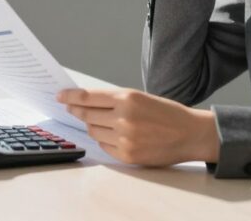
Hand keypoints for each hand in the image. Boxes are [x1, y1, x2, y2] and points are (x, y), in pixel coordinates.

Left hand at [56, 88, 219, 165]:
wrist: (190, 134)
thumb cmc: (166, 113)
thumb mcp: (141, 97)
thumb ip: (114, 99)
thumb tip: (85, 102)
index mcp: (128, 98)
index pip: (88, 97)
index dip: (70, 97)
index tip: (60, 96)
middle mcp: (124, 118)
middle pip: (87, 115)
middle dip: (77, 111)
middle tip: (71, 108)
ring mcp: (125, 139)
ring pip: (93, 131)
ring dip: (92, 126)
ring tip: (100, 122)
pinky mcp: (128, 155)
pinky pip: (104, 146)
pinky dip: (104, 140)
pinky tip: (112, 135)